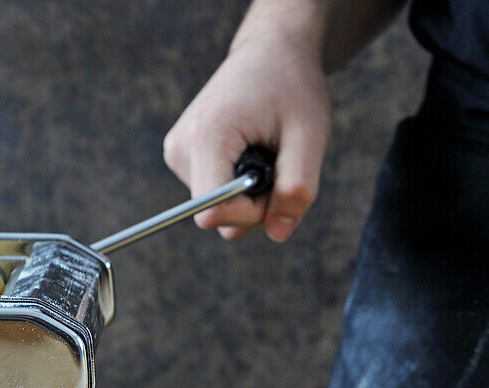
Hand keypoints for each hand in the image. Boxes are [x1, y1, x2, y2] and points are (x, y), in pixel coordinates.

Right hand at [163, 34, 331, 242]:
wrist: (271, 53)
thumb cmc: (292, 87)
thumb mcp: (310, 136)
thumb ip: (297, 187)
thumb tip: (278, 233)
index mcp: (207, 137)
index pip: (214, 212)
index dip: (253, 213)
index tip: (279, 184)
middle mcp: (181, 149)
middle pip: (220, 217)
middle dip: (259, 204)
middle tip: (280, 160)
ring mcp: (178, 154)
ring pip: (221, 210)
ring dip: (254, 194)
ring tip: (266, 149)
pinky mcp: (184, 158)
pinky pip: (218, 197)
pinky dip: (244, 186)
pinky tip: (254, 151)